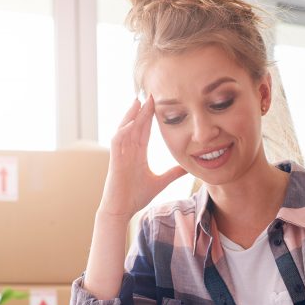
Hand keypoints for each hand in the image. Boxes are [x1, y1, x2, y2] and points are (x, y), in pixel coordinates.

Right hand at [98, 97, 186, 218]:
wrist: (121, 210)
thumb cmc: (136, 197)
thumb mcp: (160, 182)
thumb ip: (173, 173)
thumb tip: (189, 168)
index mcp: (137, 153)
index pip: (145, 130)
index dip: (151, 117)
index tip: (159, 103)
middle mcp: (128, 150)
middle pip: (136, 125)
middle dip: (143, 110)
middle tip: (151, 94)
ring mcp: (121, 154)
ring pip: (126, 129)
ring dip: (132, 115)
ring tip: (139, 100)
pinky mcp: (115, 160)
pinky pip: (118, 141)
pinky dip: (123, 130)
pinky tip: (131, 122)